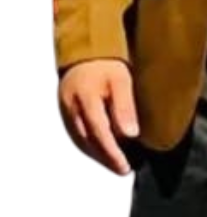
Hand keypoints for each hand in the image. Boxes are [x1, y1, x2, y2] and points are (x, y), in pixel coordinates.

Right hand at [58, 59, 139, 174]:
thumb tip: (130, 135)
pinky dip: (90, 144)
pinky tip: (102, 149)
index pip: (99, 132)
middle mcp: (71, 106)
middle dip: (106, 158)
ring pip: (81, 139)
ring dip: (98, 154)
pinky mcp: (65, 110)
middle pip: (88, 140)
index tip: (125, 167)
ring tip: (115, 163)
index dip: (112, 153)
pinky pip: (77, 133)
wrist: (86, 47)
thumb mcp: (121, 79)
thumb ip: (124, 106)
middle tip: (123, 169)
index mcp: (85, 98)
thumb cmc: (106, 62)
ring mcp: (65, 109)